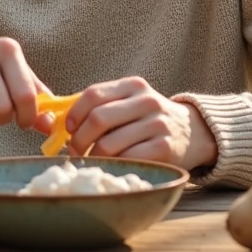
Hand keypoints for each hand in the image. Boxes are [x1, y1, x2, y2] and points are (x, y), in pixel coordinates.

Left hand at [63, 76, 217, 170]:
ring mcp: (157, 124)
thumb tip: (57, 120)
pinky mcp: (165, 149)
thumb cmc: (149, 119)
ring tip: (92, 161)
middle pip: (98, 119)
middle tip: (74, 152)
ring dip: (93, 157)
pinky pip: (127, 160)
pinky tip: (112, 166)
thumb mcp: (130, 103)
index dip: (74, 114)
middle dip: (79, 140)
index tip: (68, 129)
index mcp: (133, 86)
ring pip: (109, 145)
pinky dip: (113, 166)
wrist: (193, 133)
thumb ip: (101, 106)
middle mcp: (147, 101)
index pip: (93, 95)